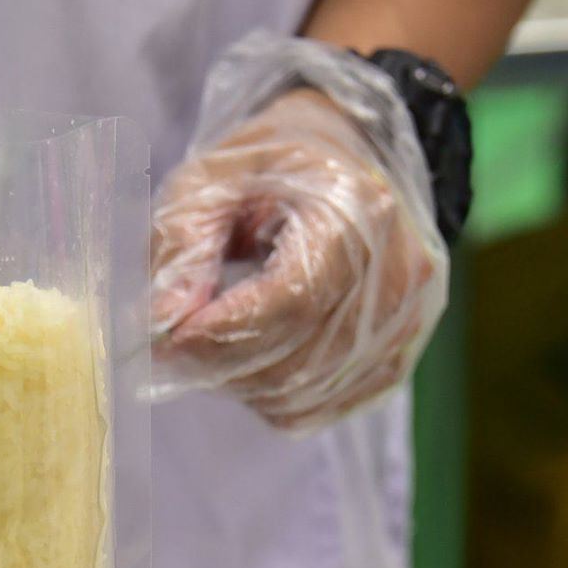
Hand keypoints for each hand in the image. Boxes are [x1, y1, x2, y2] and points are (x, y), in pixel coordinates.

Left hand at [151, 52, 446, 432]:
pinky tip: (254, 356)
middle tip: (176, 345)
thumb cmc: (274, 165)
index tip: (168, 339)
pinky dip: (272, 397)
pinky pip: (318, 407)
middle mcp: (399, 275)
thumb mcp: (212, 179)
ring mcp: (405, 324)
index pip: (291, 301)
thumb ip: (183, 245)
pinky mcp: (394, 359)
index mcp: (358, 212)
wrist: (348, 160)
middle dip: (221, 363)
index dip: (222, 332)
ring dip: (241, 383)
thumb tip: (161, 322)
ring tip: (215, 341)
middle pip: (297, 359)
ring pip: (302, 394)